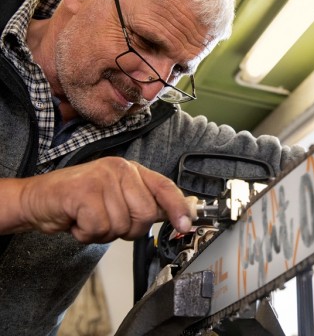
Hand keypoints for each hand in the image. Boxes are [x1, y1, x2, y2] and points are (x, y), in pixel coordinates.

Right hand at [7, 157, 195, 242]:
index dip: (179, 207)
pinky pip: (99, 228)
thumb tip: (181, 214)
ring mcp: (102, 178)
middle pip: (146, 214)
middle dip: (129, 229)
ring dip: (104, 233)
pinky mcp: (83, 192)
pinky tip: (78, 222)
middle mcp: (120, 169)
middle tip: (108, 223)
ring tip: (89, 219)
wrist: (38, 199)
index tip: (186, 225)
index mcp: (132, 170)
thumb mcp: (117, 198)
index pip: (165, 187)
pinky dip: (87, 234)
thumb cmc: (80, 201)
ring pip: (122, 225)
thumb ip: (146, 204)